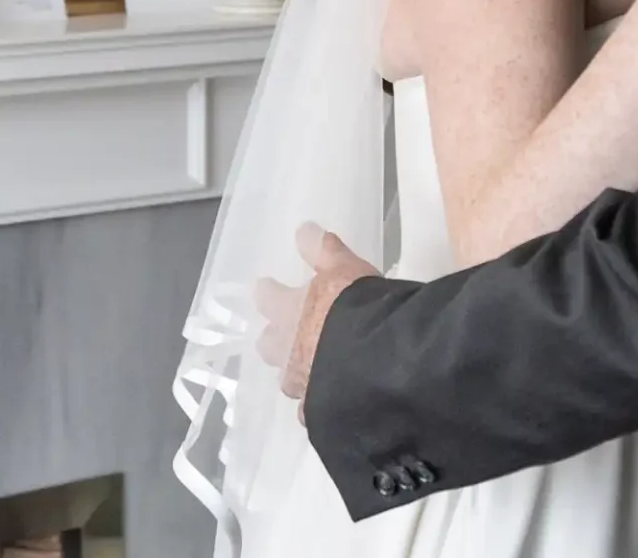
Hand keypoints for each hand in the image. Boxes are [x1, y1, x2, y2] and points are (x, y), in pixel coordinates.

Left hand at [254, 223, 380, 405]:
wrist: (373, 359)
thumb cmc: (355, 307)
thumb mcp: (344, 268)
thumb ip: (323, 250)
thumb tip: (302, 228)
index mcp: (290, 312)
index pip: (268, 298)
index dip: (267, 292)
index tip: (264, 287)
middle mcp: (287, 349)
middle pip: (268, 344)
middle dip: (273, 338)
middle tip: (283, 332)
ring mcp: (300, 382)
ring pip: (286, 378)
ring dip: (293, 371)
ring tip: (307, 368)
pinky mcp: (317, 408)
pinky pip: (310, 408)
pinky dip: (315, 403)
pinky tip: (325, 401)